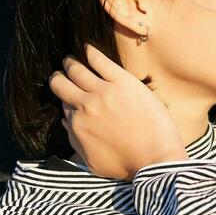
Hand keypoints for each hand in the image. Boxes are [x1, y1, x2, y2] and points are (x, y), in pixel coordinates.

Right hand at [48, 45, 187, 180]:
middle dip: (60, 77)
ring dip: (72, 63)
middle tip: (63, 74)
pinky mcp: (123, 82)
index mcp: (77, 124)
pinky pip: (100, 60)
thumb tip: (66, 120)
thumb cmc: (126, 165)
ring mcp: (104, 91)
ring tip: (72, 60)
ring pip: (77, 69)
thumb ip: (74, 139)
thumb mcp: (91, 161)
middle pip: (61, 82)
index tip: (70, 95)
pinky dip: (91, 53)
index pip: (63, 103)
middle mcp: (85, 105)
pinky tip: (88, 49)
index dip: (66, 99)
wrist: (155, 160)